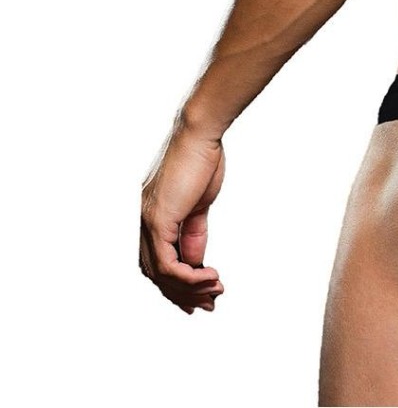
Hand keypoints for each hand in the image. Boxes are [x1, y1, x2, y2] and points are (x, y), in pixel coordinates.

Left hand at [140, 123, 226, 312]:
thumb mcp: (199, 203)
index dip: (177, 283)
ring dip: (189, 289)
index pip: (157, 261)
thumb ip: (193, 232)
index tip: (201, 295)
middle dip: (183, 293)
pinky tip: (209, 277)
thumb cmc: (203, 159)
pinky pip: (168, 263)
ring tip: (214, 291)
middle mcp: (143, 221)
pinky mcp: (157, 220)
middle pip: (156, 272)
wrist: (200, 133)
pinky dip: (189, 276)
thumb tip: (196, 262)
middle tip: (210, 303)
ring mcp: (147, 222)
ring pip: (160, 273)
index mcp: (152, 216)